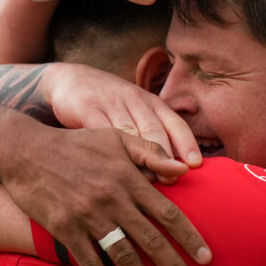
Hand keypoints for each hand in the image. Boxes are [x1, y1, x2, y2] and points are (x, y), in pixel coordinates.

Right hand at [0, 120, 211, 265]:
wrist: (25, 152)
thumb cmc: (76, 145)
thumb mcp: (116, 138)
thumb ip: (151, 152)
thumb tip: (184, 169)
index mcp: (129, 178)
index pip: (168, 213)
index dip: (190, 238)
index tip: (207, 258)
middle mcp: (112, 200)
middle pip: (151, 240)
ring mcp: (88, 216)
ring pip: (124, 256)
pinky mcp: (65, 229)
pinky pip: (90, 262)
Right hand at [39, 62, 201, 165]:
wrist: (70, 79)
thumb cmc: (110, 103)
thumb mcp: (137, 110)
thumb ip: (157, 132)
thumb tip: (182, 167)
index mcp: (150, 102)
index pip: (175, 122)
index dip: (187, 143)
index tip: (195, 165)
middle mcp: (134, 100)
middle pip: (155, 130)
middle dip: (166, 157)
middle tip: (172, 181)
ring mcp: (111, 103)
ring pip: (130, 134)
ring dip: (139, 161)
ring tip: (146, 185)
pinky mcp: (87, 108)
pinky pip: (101, 132)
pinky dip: (109, 153)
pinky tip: (113, 172)